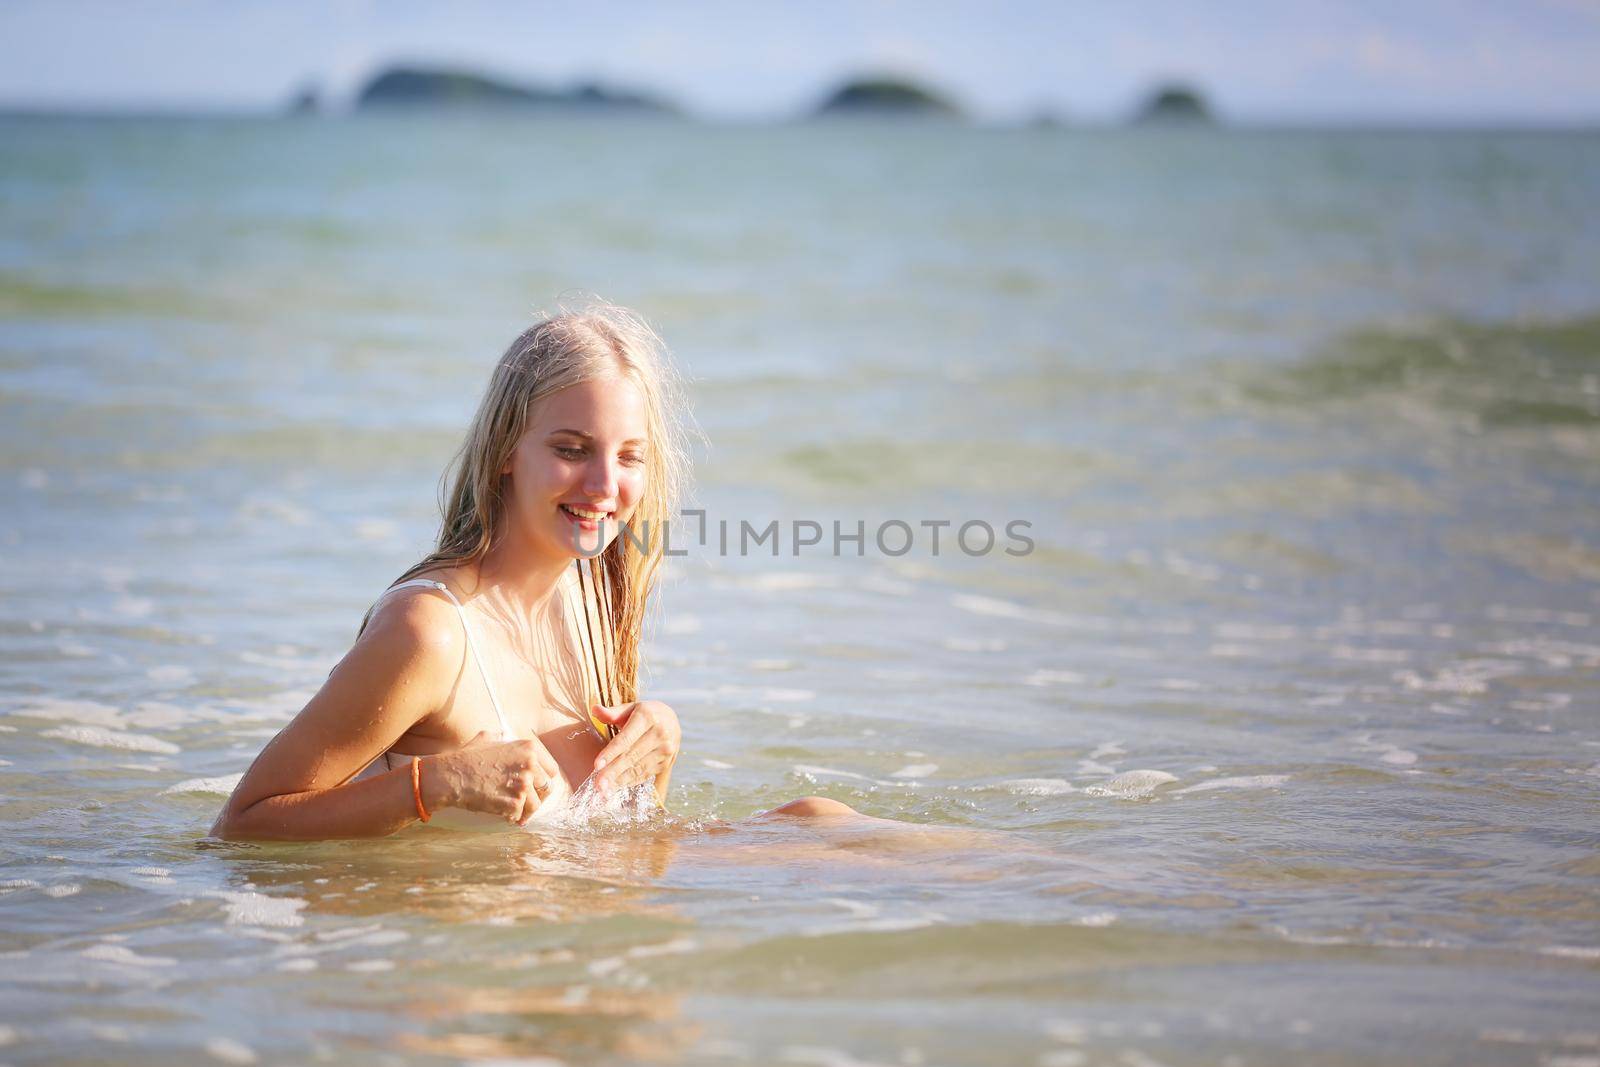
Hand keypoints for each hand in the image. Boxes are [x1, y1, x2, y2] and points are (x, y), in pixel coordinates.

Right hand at [433, 730, 562, 825]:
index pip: (551, 770)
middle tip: (528, 803)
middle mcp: (530, 764)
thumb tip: (502, 735)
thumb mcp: (487, 738)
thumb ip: (501, 738)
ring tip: (518, 815)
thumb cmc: (466, 758)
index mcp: (528, 748)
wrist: (452, 776)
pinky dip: (513, 818)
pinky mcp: (514, 803)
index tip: (537, 788)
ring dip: (527, 811)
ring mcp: (523, 785)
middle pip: (546, 788)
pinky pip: (519, 815)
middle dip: (537, 797)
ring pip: (536, 805)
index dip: (544, 780)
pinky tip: (505, 816)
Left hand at [590, 700, 679, 796]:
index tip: (597, 765)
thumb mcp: (630, 708)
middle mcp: (660, 733)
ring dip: (620, 781)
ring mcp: (665, 749)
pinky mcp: (666, 762)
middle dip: (612, 772)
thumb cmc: (644, 714)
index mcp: (648, 717)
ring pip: (638, 768)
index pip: (626, 738)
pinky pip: (645, 775)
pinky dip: (630, 782)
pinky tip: (616, 787)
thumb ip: (612, 712)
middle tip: (598, 784)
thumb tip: (595, 710)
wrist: (671, 721)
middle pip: (631, 756)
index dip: (611, 753)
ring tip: (604, 790)